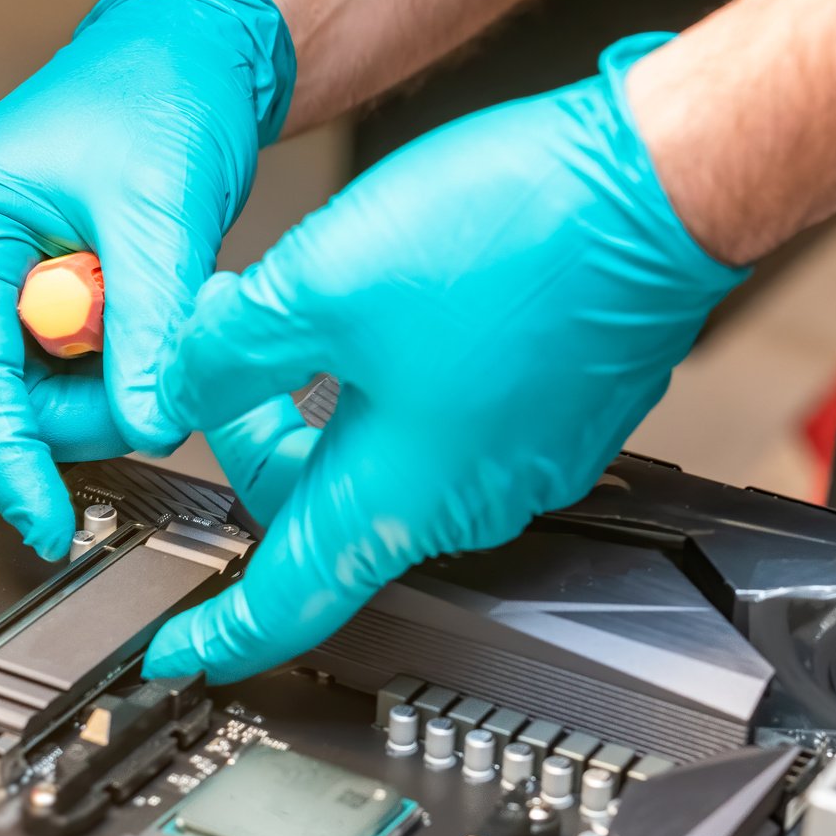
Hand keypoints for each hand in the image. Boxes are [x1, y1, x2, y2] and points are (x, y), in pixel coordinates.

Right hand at [0, 0, 295, 558]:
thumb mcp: (159, 216)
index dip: (12, 458)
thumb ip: (150, 330)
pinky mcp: (14, 297)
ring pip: (40, 393)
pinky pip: (61, 372)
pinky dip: (113, 361)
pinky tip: (143, 308)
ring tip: (157, 299)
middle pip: (6, 394)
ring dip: (110, 376)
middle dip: (91, 397)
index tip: (47, 522)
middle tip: (163, 349)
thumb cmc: (155, 94)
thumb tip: (148, 422)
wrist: (184, 59)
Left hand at [145, 34, 747, 682]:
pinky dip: (397, 383)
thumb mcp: (320, 282)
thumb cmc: (522, 234)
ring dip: (328, 403)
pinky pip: (449, 425)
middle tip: (228, 362)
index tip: (177, 649)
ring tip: (312, 309)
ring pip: (387, 460)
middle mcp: (468, 500)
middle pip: (327, 513)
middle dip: (261, 446)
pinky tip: (398, 303)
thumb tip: (178, 388)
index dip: (218, 632)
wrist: (658, 186)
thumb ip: (226, 351)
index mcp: (400, 498)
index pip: (287, 601)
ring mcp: (522, 462)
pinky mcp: (556, 416)